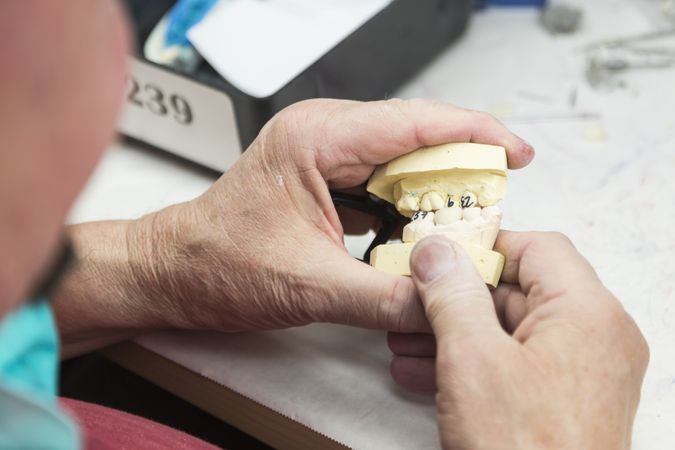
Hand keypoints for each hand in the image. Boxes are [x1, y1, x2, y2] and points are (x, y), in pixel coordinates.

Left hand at [126, 99, 533, 332]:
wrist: (174, 273)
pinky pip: (383, 184)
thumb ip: (385, 298)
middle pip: (416, 139)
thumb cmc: (215, 263)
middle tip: (496, 206)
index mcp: (316, 138)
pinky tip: (427, 233)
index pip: (415, 122)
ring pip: (402, 163)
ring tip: (469, 223)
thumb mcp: (308, 286)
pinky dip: (410, 207)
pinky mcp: (325, 180)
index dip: (475, 134)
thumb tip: (442, 306)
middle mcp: (323, 136)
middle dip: (462, 170)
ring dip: (437, 192)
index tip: (516, 154)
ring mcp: (324, 156)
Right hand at [388, 232, 647, 448]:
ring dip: (456, 331)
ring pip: (511, 331)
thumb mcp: (473, 360)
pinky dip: (472, 362)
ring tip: (406, 339)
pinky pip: (515, 365)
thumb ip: (452, 293)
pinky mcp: (564, 403)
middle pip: (520, 290)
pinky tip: (424, 372)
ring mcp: (582, 374)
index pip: (537, 248)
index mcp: (587, 314)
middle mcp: (595, 339)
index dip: (483, 246)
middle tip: (411, 300)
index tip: (438, 255)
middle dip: (457, 297)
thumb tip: (437, 248)